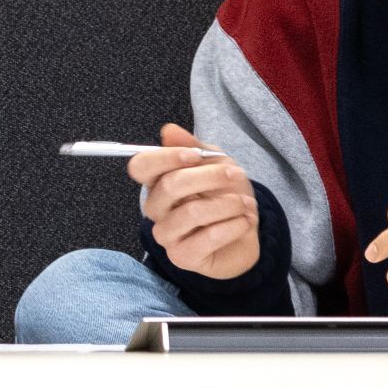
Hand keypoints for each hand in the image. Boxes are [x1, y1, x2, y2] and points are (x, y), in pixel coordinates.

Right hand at [127, 123, 261, 280]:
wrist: (244, 232)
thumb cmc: (224, 196)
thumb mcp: (215, 164)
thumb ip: (194, 147)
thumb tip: (169, 131)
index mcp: (157, 182)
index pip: (141, 166)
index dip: (166, 157)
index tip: (196, 156)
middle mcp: (156, 209)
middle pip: (169, 186)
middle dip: (209, 177)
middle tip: (236, 175)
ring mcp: (166, 235)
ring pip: (192, 212)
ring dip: (228, 204)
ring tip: (246, 204)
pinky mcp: (182, 257)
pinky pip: (208, 237)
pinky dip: (233, 226)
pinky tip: (245, 221)